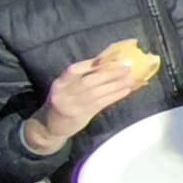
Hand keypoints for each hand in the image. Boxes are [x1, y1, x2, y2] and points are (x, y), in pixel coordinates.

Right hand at [25, 43, 156, 149]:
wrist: (50, 126)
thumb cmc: (64, 100)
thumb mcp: (67, 86)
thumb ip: (83, 75)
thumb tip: (108, 59)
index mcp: (60, 82)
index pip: (75, 69)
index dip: (93, 63)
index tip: (111, 57)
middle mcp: (64, 92)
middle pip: (89, 81)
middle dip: (110, 73)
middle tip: (127, 68)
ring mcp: (72, 105)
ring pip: (97, 93)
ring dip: (117, 85)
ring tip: (132, 79)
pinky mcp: (81, 115)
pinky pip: (101, 103)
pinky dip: (115, 96)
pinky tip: (126, 90)